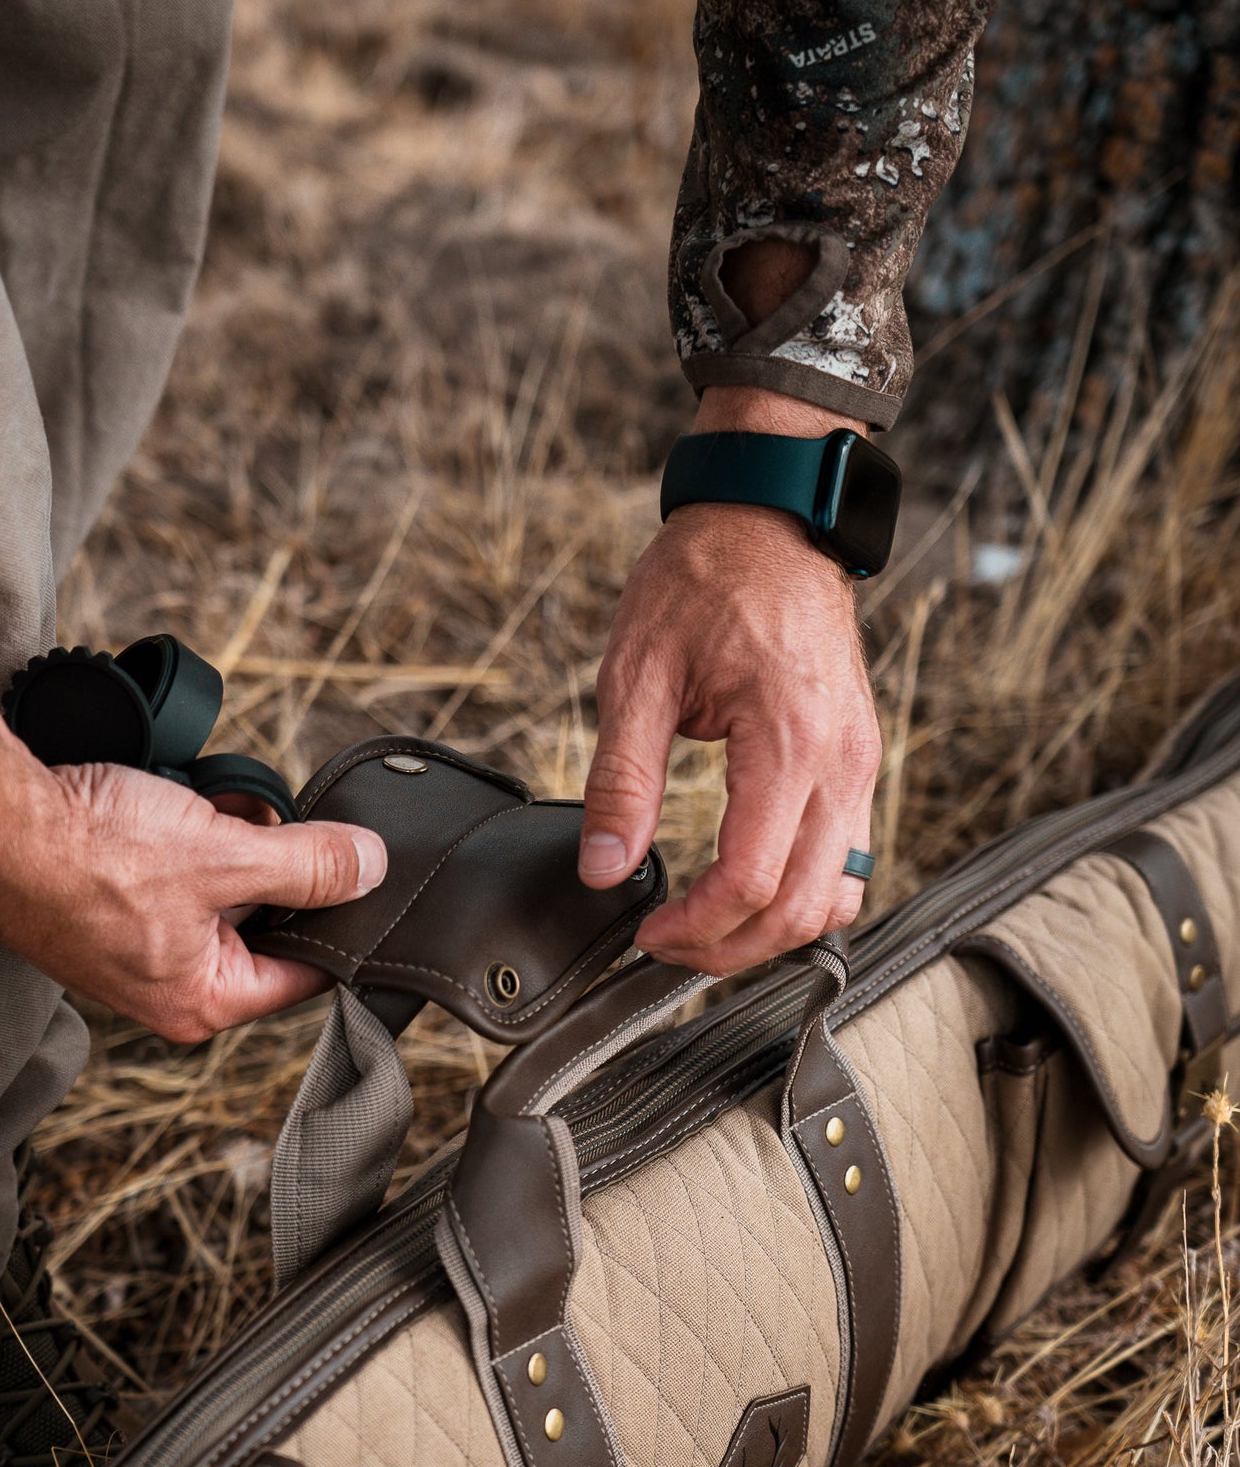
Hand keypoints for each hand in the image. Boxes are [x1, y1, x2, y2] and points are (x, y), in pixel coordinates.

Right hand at [0, 758, 385, 1044]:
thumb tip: (371, 868)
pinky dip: (192, 828)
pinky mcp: (112, 899)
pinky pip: (179, 865)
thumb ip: (308, 866)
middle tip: (286, 821)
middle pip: (265, 924)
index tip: (368, 878)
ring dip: (235, 838)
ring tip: (221, 806)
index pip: (306, 973)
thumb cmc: (88, 859)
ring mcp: (138, 943)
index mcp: (203, 1003)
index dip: (341, 921)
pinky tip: (189, 796)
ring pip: (222, 886)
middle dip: (281, 864)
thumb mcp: (224, 858)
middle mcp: (170, 986)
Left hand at [578, 388, 881, 974]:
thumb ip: (621, 780)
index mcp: (787, 740)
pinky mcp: (861, 763)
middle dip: (729, 949)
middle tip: (666, 944)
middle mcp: (842, 762)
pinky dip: (802, 896)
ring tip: (706, 927)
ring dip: (772, 932)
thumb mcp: (636, 674)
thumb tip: (604, 868)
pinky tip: (746, 888)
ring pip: (838, 896)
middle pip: (801, 908)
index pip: (750, 880)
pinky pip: (848, 861)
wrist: (770, 518)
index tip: (645, 931)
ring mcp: (862, 765)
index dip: (694, 928)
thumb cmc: (705, 578)